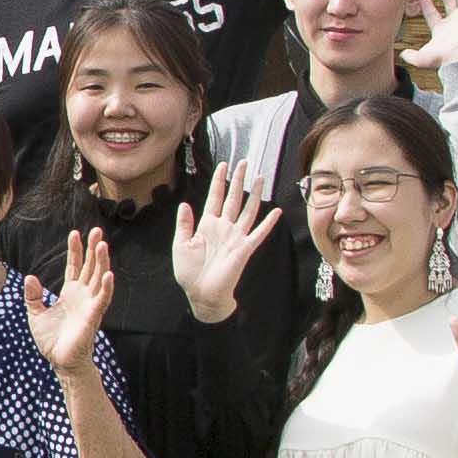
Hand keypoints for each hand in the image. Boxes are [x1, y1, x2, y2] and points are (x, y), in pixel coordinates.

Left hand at [22, 222, 116, 371]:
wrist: (60, 361)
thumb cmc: (51, 340)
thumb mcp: (35, 314)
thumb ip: (32, 295)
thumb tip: (30, 277)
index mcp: (70, 293)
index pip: (74, 266)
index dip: (75, 250)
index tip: (75, 232)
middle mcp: (83, 295)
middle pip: (90, 267)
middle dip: (93, 249)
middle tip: (98, 230)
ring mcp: (90, 304)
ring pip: (99, 278)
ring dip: (101, 262)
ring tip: (103, 244)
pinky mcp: (93, 316)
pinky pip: (102, 299)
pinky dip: (106, 286)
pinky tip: (108, 274)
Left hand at [168, 166, 276, 317]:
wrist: (202, 294)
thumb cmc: (190, 273)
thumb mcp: (181, 245)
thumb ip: (184, 224)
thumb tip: (184, 204)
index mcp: (207, 225)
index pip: (215, 197)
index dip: (219, 181)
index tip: (223, 165)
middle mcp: (224, 227)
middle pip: (234, 198)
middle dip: (238, 180)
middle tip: (244, 162)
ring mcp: (236, 237)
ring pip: (248, 210)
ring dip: (254, 194)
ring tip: (260, 177)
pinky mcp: (245, 248)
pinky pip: (259, 232)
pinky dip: (268, 222)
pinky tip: (276, 211)